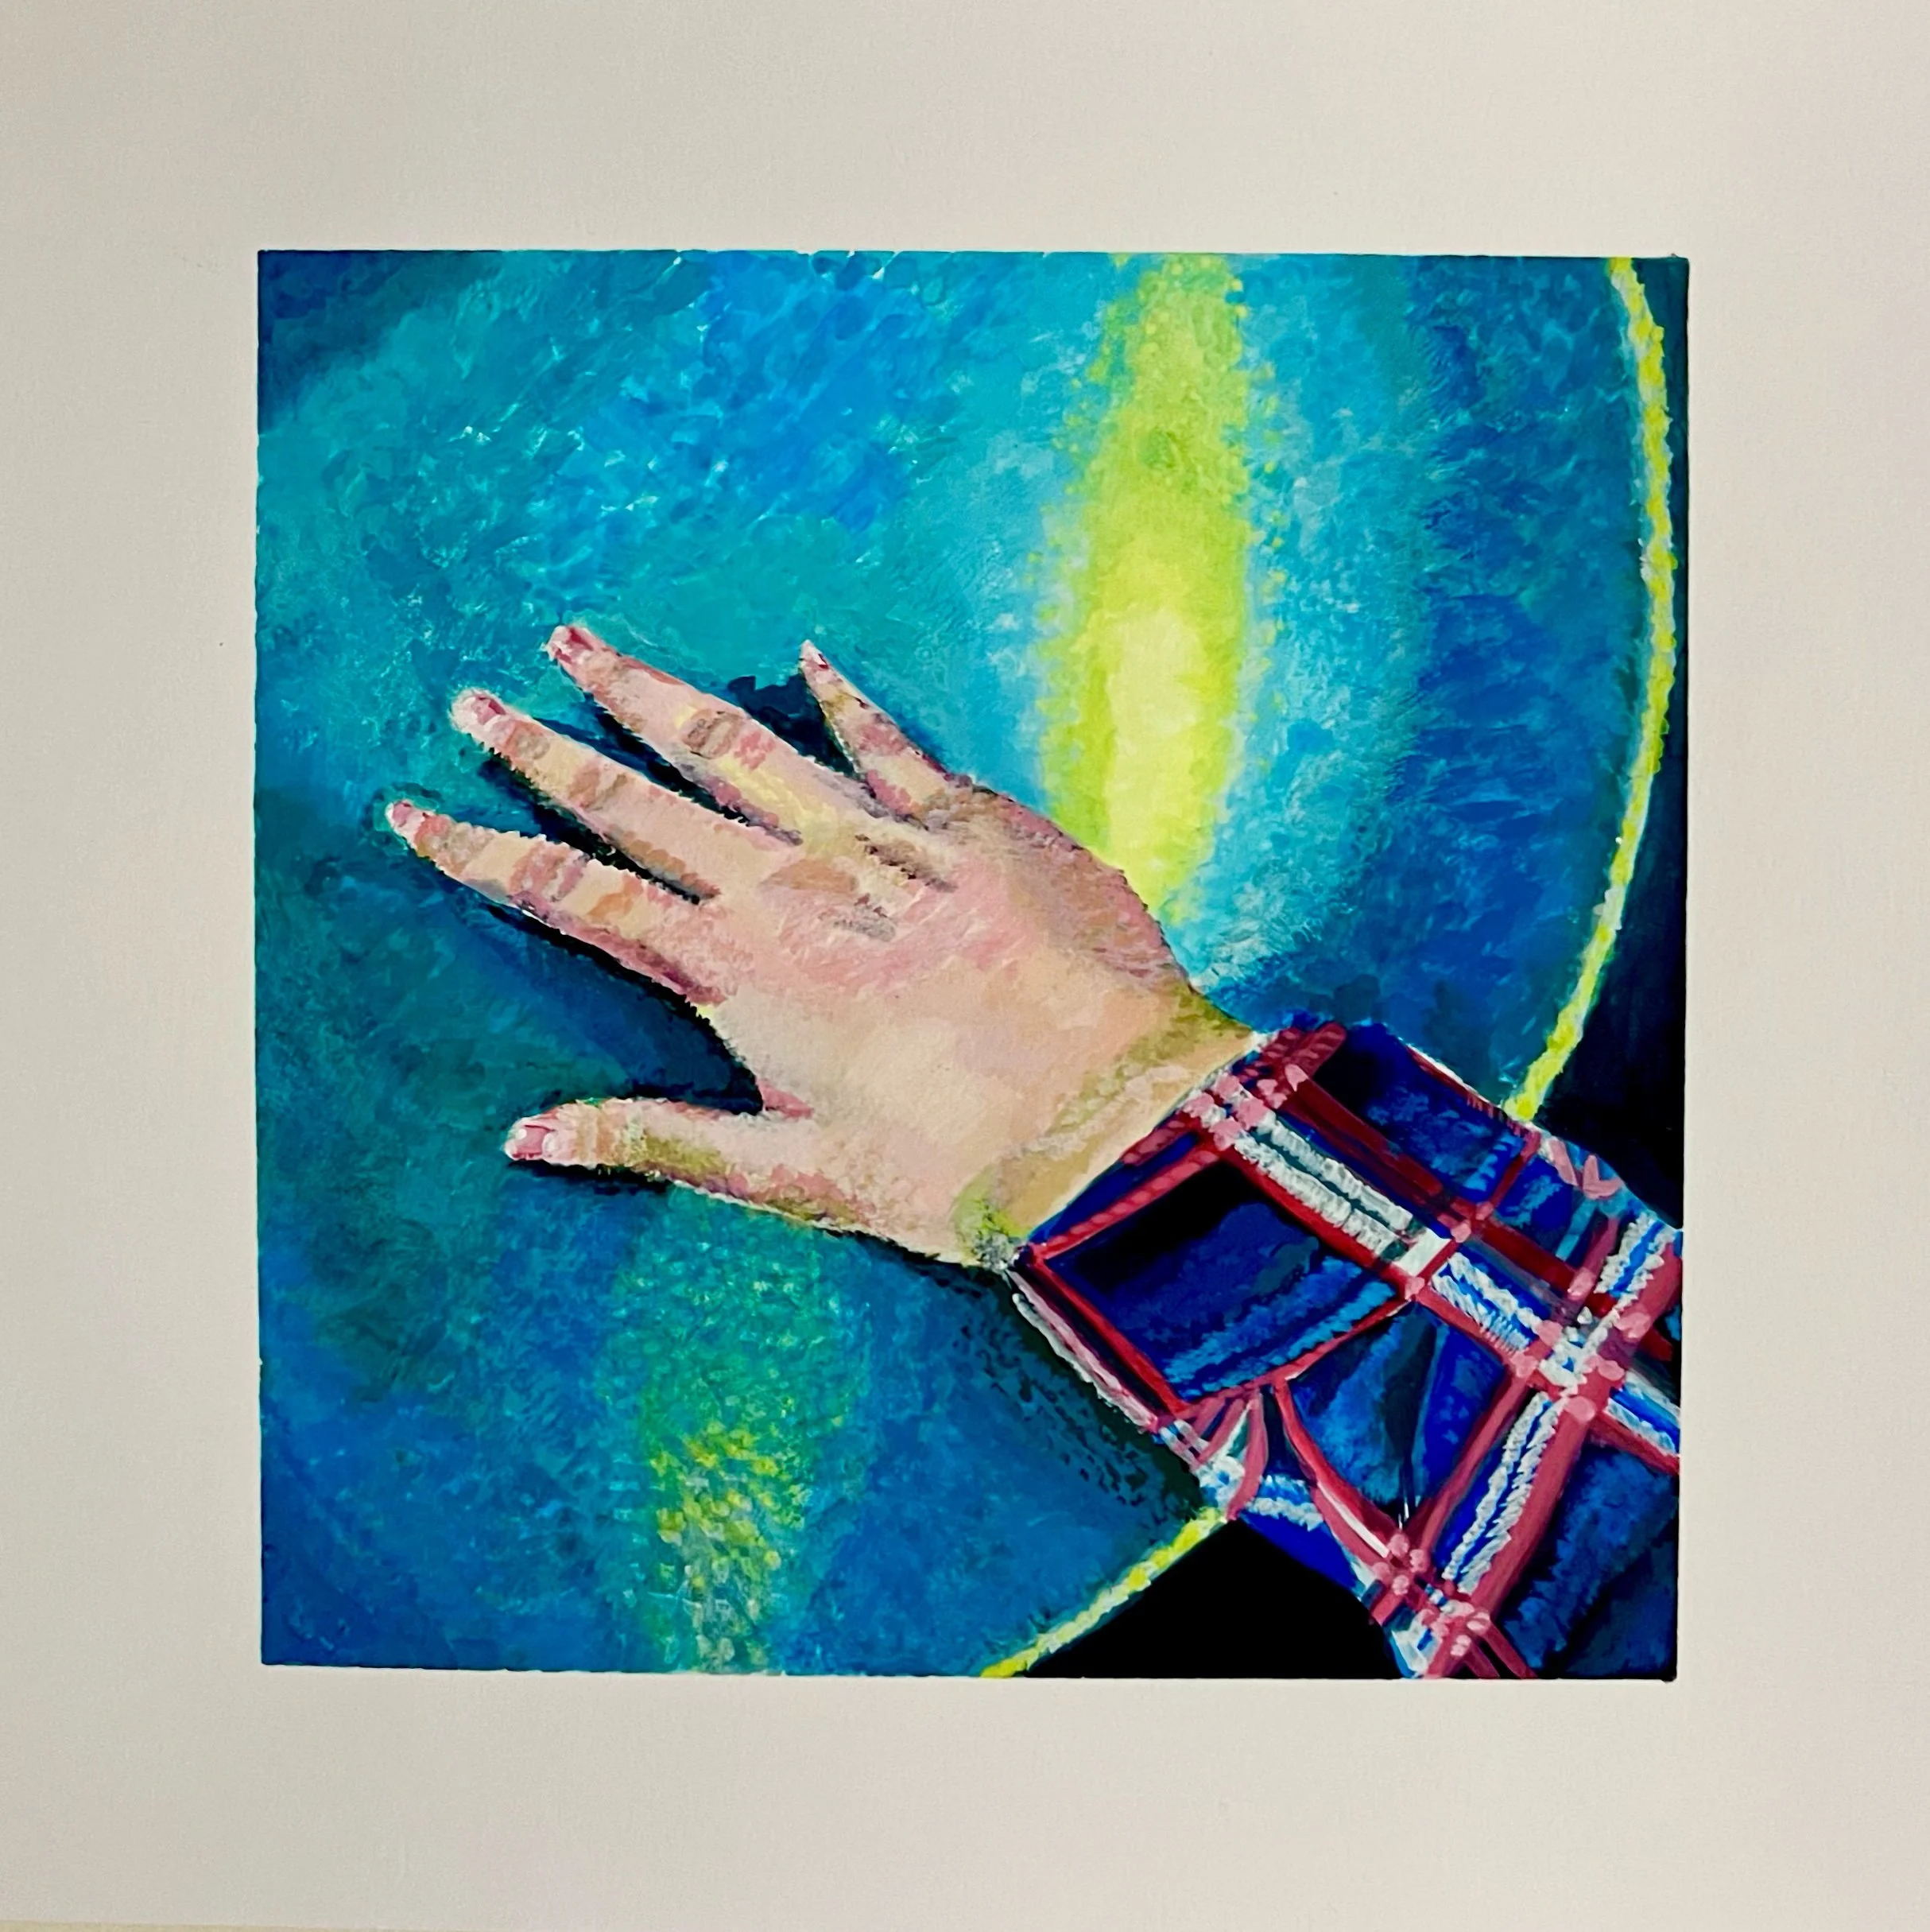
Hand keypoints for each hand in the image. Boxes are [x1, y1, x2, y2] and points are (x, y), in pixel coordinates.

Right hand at [387, 625, 1257, 1263]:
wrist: (1116, 1127)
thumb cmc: (955, 1170)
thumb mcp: (793, 1176)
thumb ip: (656, 1140)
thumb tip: (523, 1140)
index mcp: (738, 971)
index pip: (578, 896)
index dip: (486, 854)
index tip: (412, 812)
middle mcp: (791, 886)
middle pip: (640, 801)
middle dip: (546, 750)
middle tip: (474, 696)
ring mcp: (879, 840)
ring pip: (740, 747)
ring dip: (654, 694)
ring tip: (583, 642)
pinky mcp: (968, 821)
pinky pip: (888, 742)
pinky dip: (844, 700)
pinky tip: (807, 656)